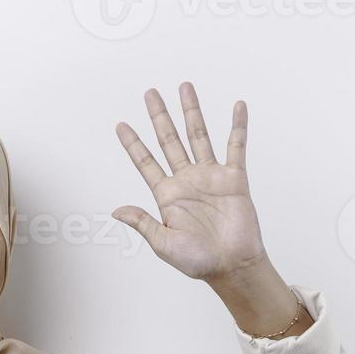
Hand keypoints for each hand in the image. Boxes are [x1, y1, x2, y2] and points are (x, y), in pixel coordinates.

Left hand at [111, 83, 266, 283]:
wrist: (231, 266)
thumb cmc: (197, 261)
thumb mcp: (162, 243)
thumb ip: (142, 222)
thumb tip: (116, 211)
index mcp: (167, 195)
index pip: (145, 162)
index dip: (133, 144)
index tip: (120, 125)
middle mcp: (187, 180)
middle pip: (170, 140)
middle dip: (159, 116)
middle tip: (150, 93)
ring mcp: (210, 177)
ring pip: (199, 135)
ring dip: (192, 111)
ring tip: (185, 87)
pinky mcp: (234, 179)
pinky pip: (236, 146)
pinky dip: (238, 126)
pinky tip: (237, 106)